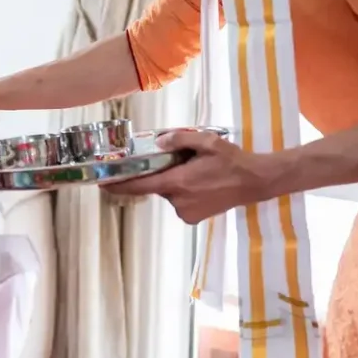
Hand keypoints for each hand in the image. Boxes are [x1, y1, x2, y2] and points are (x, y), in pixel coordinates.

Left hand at [100, 129, 275, 223]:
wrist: (254, 182)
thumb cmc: (231, 161)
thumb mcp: (207, 141)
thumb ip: (180, 139)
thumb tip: (158, 141)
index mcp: (178, 183)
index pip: (140, 186)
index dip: (119, 186)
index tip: (102, 184)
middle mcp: (178, 201)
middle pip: (157, 186)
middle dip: (162, 174)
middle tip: (180, 162)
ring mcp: (186, 212)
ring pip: (169, 194)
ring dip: (175, 183)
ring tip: (198, 173)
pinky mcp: (193, 218)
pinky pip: (179, 202)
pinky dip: (184, 192)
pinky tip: (201, 184)